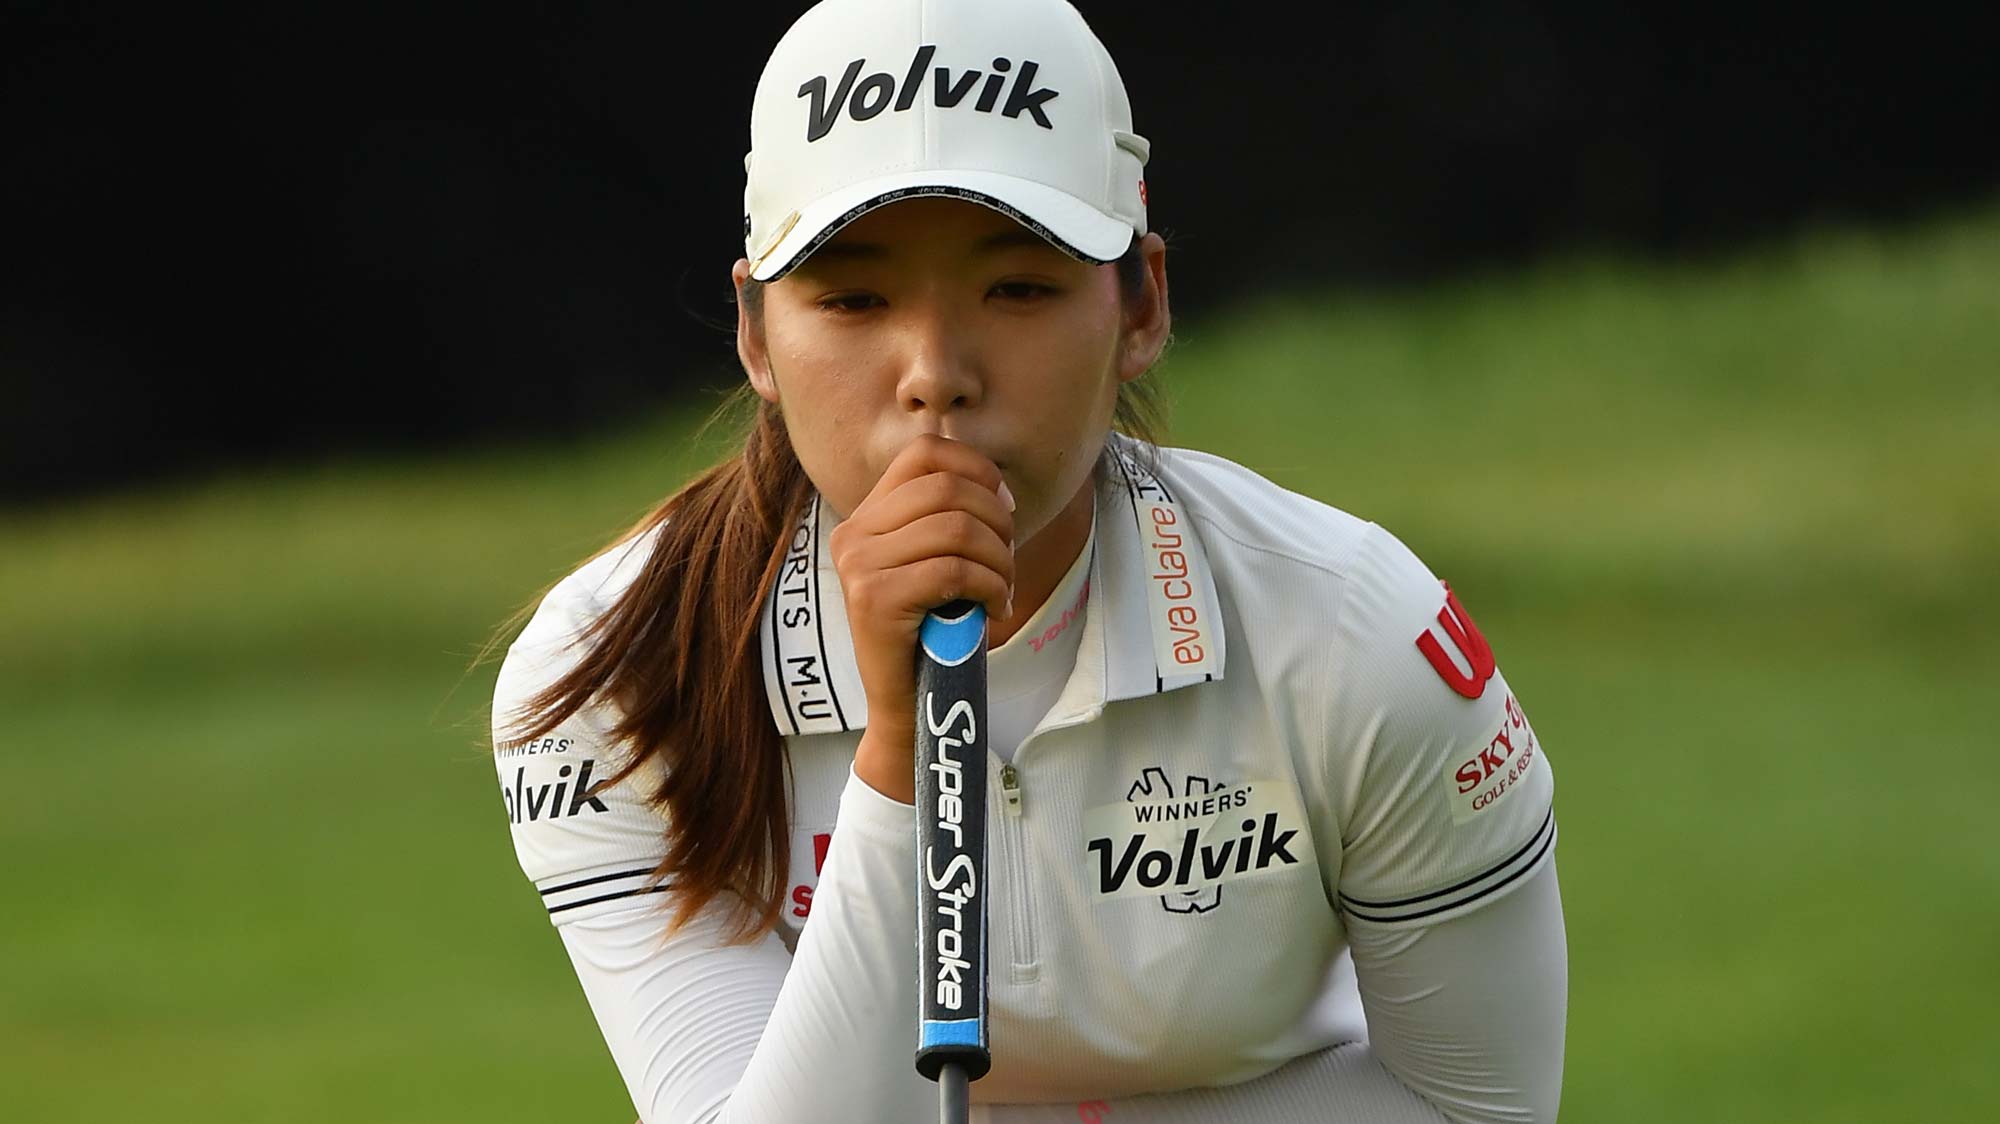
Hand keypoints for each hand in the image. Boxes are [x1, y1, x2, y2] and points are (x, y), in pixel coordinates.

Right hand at [828, 434, 1013, 801]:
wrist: (905, 705)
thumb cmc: (932, 632)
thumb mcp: (936, 564)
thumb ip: (951, 521)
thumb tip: (1001, 489)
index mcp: (866, 516)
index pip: (924, 454)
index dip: (976, 467)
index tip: (1004, 505)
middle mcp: (854, 533)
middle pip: (947, 488)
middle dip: (997, 521)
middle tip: (1009, 560)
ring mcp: (858, 564)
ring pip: (956, 529)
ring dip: (999, 559)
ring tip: (1004, 588)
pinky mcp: (873, 598)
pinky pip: (953, 570)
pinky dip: (990, 586)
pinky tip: (995, 609)